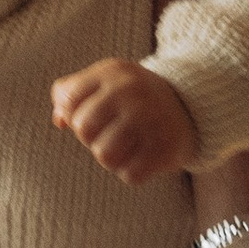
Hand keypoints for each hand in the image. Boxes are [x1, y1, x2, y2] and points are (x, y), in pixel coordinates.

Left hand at [51, 59, 201, 186]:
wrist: (189, 109)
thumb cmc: (133, 99)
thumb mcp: (104, 84)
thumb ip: (70, 94)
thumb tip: (59, 121)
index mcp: (113, 72)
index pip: (68, 99)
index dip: (73, 113)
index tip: (93, 113)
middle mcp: (132, 91)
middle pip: (83, 129)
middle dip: (92, 137)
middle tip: (112, 131)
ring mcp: (151, 119)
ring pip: (104, 155)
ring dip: (111, 157)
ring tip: (127, 145)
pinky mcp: (165, 148)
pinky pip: (129, 175)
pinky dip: (133, 171)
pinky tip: (144, 156)